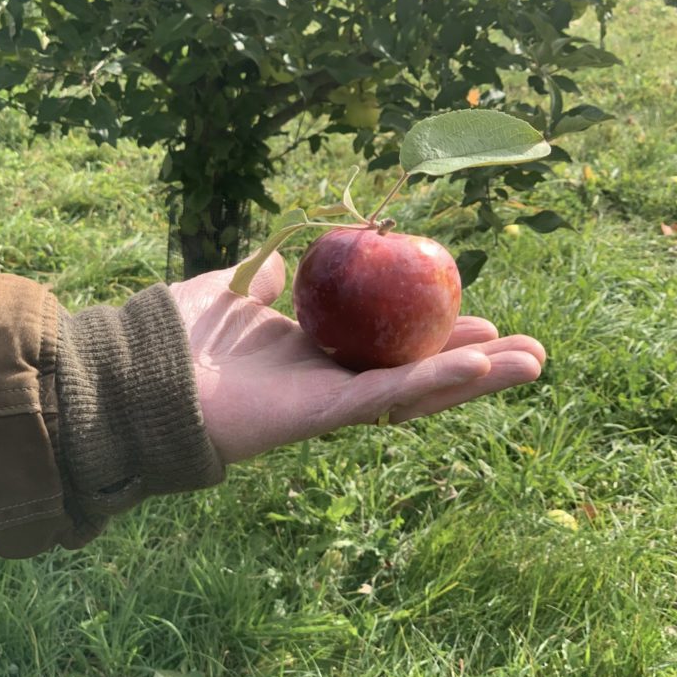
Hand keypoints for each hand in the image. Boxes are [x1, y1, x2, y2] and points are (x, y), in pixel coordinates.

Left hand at [169, 253, 544, 464]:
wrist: (143, 371)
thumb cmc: (182, 333)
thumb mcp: (236, 287)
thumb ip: (269, 279)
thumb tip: (291, 261)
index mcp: (321, 351)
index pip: (394, 344)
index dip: (439, 332)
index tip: (479, 310)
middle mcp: (335, 380)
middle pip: (421, 372)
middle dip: (479, 362)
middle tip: (534, 349)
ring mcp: (333, 402)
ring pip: (420, 392)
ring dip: (478, 377)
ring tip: (534, 363)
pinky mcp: (323, 415)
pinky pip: (388, 398)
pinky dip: (434, 382)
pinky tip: (480, 364)